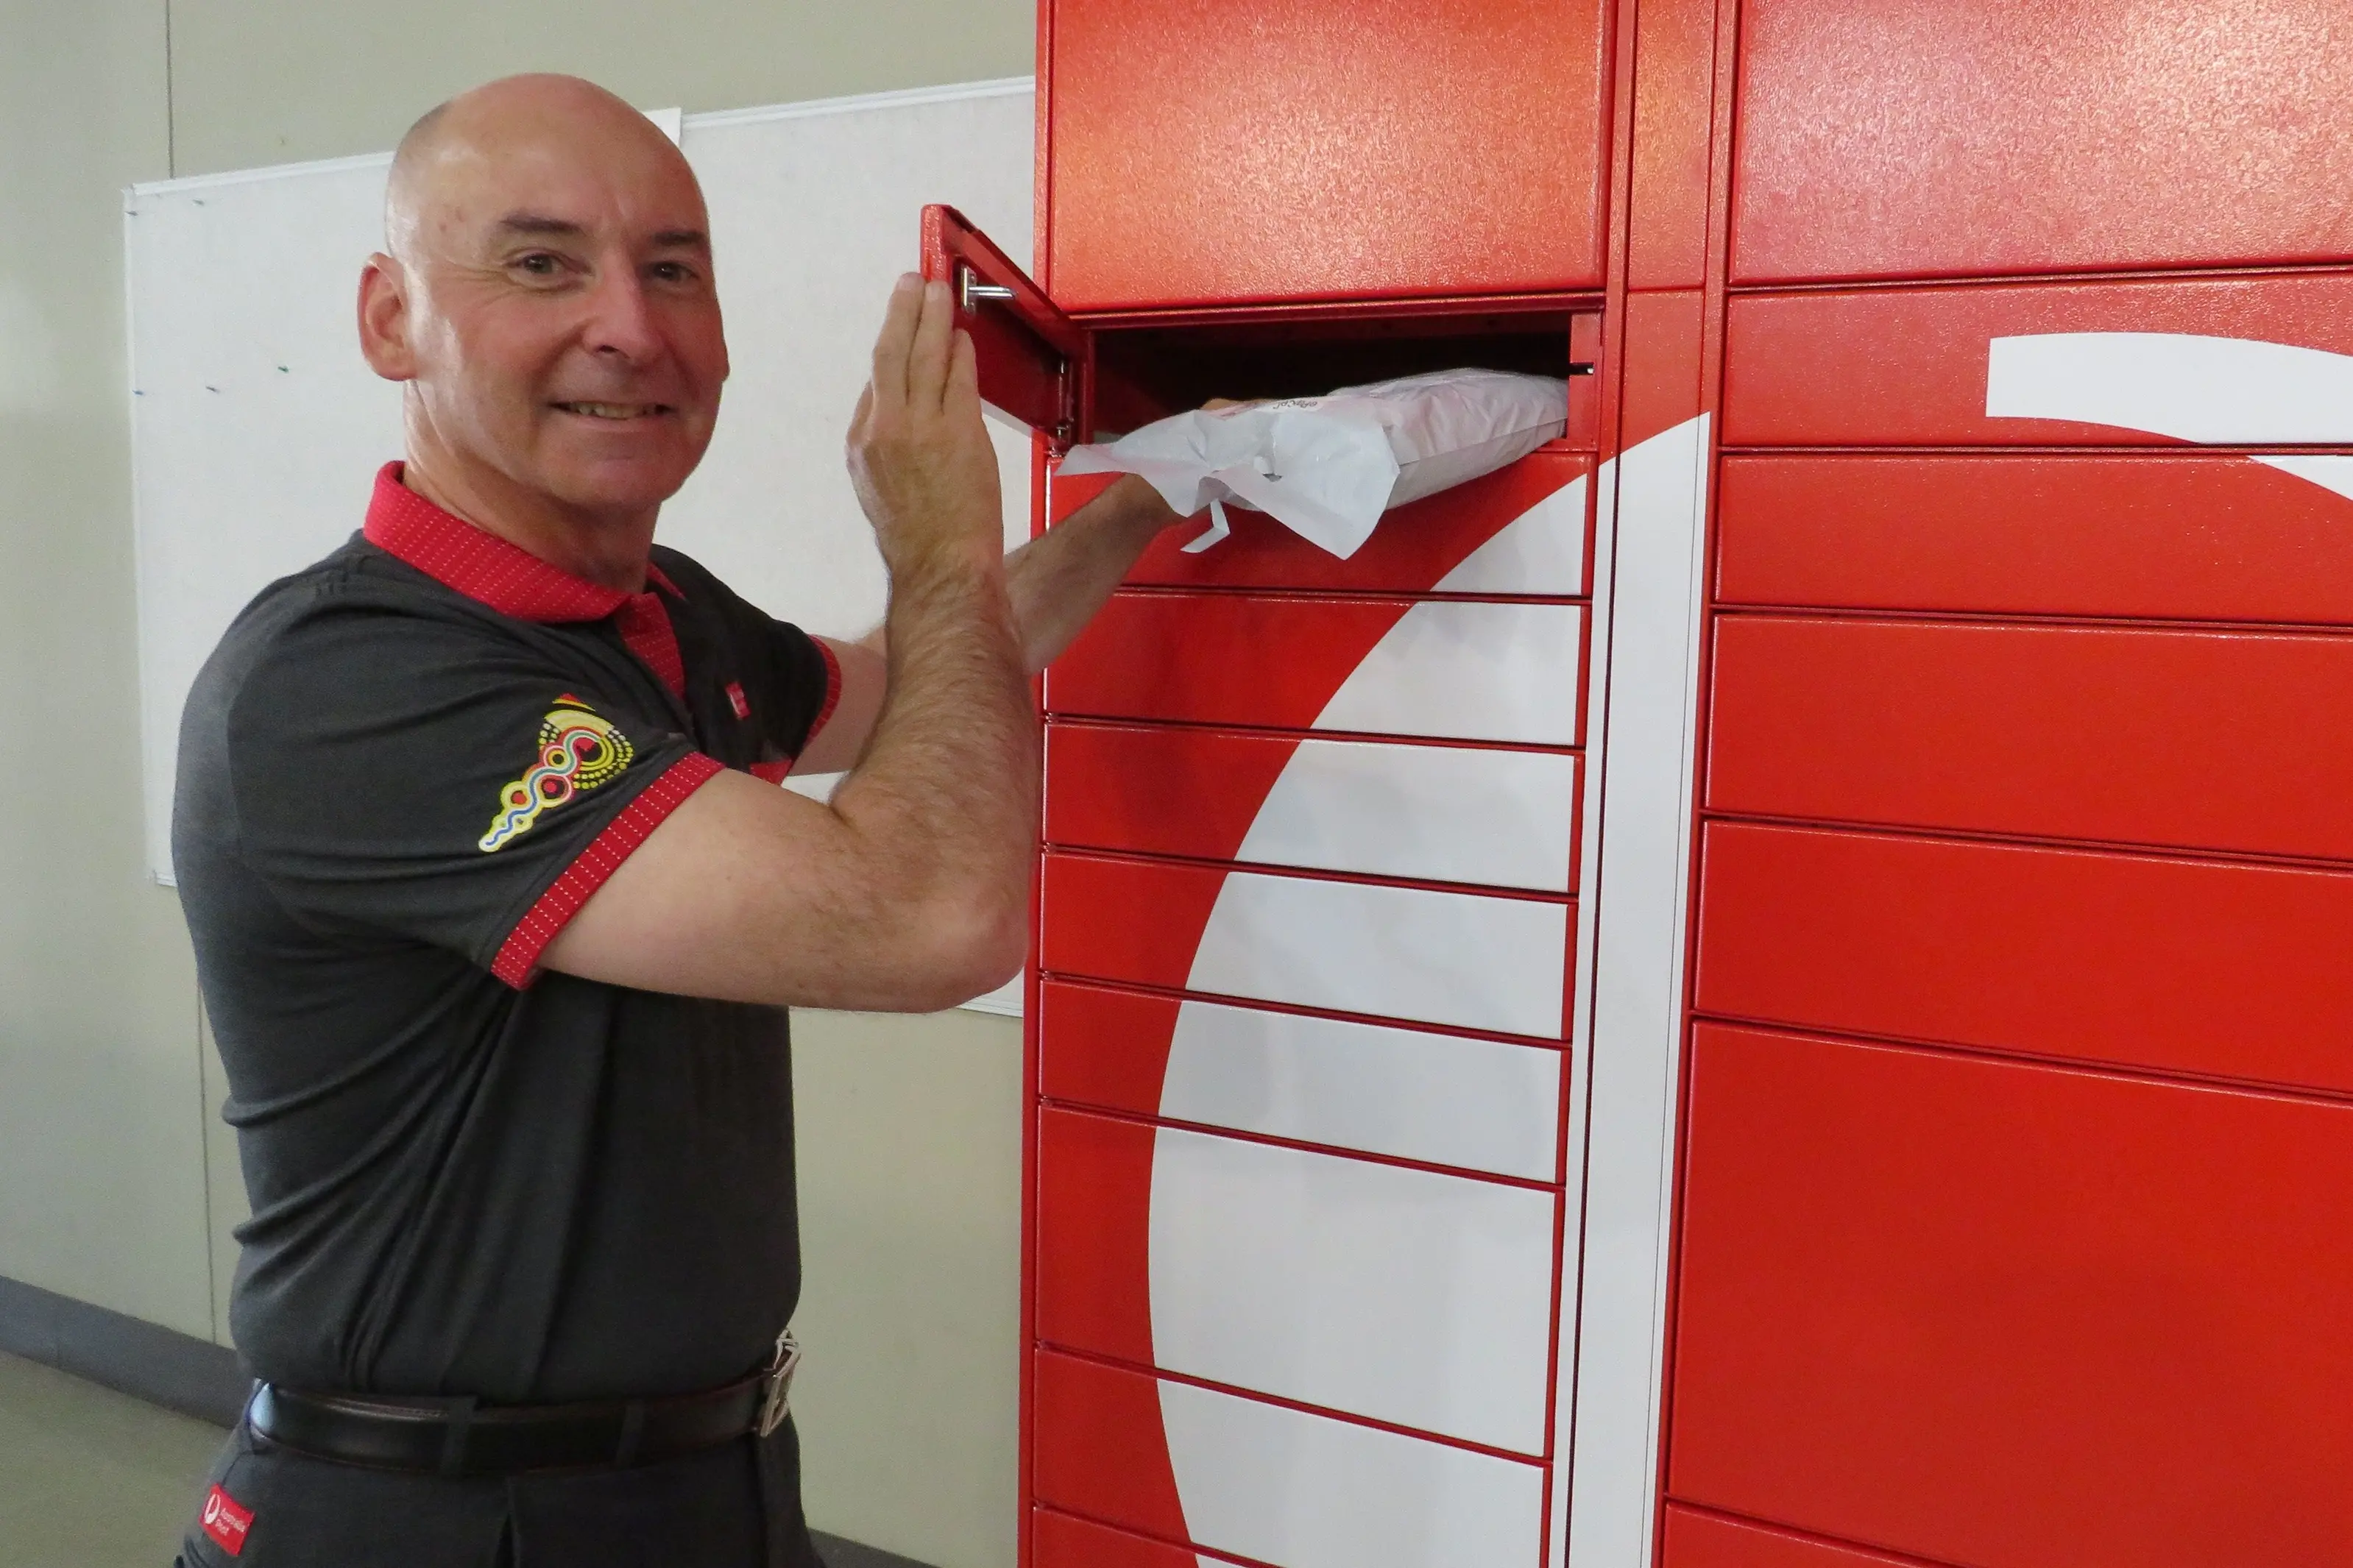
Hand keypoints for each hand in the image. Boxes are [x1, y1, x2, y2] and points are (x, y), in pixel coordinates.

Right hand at [845, 275, 1004, 578]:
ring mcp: (920, 427)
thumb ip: (885, 449)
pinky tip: (962, 335)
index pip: (875, 386)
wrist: (940, 569)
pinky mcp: (956, 430)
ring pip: (922, 355)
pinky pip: (958, 377)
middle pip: (889, 355)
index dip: (889, 351)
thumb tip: (897, 413)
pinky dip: (960, 352)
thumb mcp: (879, 492)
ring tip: (936, 290)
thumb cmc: (918, 542)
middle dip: (902, 314)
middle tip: (910, 281)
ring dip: (932, 317)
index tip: (899, 328)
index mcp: (861, 446)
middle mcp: (883, 429)